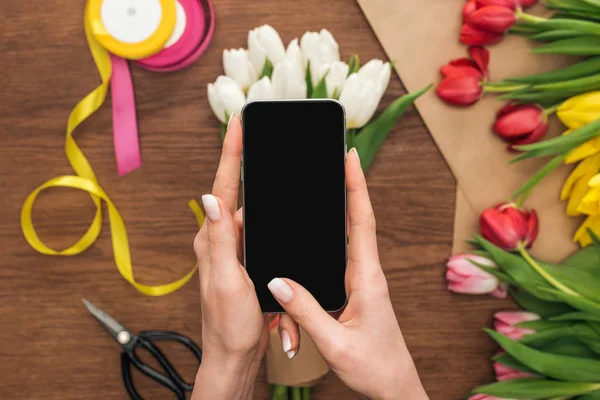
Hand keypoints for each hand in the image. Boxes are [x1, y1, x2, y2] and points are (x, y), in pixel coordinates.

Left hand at [191, 115, 267, 399]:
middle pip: (235, 192)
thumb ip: (220, 239)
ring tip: (263, 166)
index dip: (231, 154)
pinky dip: (267, 223)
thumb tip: (210, 198)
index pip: (223, 188)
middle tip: (255, 132)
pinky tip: (273, 213)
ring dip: (259, 195)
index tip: (238, 124)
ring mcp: (232, 251)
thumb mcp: (227, 280)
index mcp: (213, 241)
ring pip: (250, 214)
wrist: (235, 356)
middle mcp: (219, 241)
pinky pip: (257, 233)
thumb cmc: (231, 325)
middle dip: (245, 162)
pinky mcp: (244, 261)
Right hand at [270, 149, 428, 399]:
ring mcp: (365, 281)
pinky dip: (337, 235)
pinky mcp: (359, 291)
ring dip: (345, 209)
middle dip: (350, 186)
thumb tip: (277, 281)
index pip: (361, 223)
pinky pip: (345, 256)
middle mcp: (368, 274)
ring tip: (332, 183)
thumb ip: (305, 311)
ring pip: (352, 238)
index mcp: (367, 279)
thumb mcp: (334, 342)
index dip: (356, 187)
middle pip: (358, 221)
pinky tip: (326, 231)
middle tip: (338, 158)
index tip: (350, 156)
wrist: (395, 387)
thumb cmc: (374, 368)